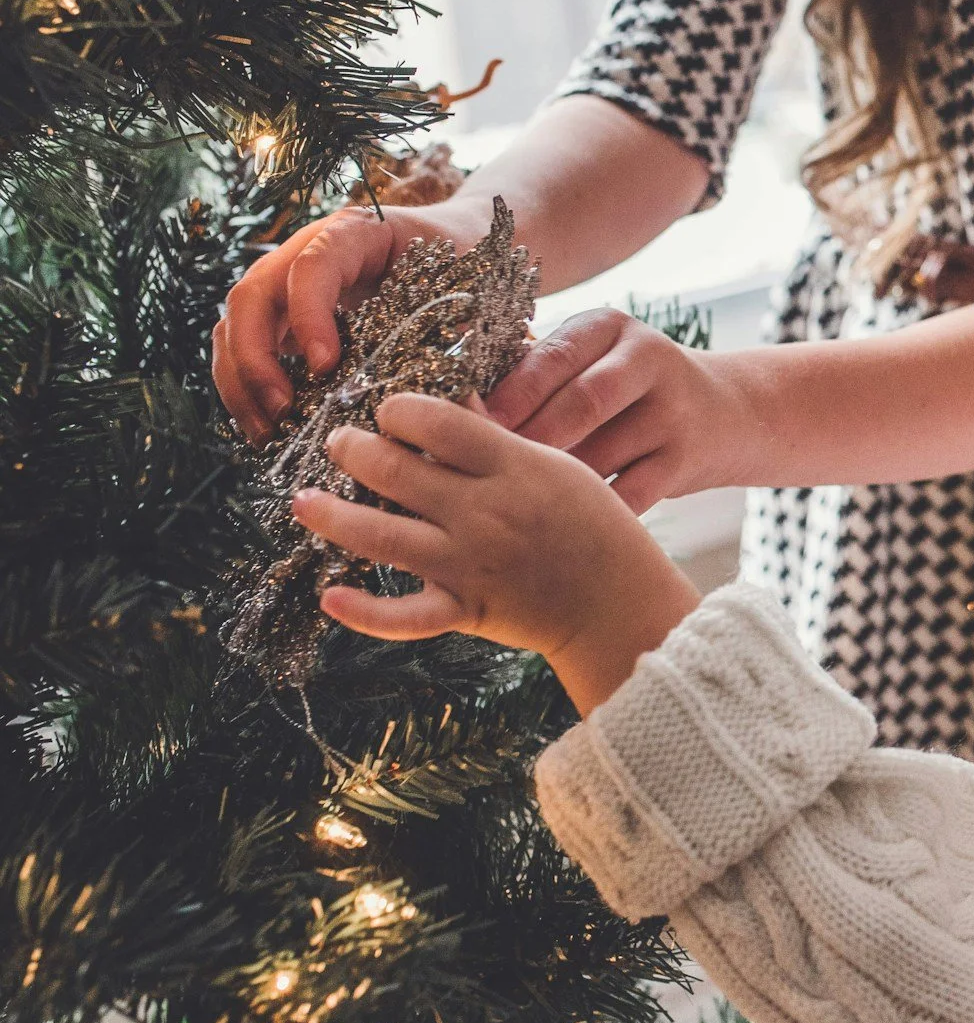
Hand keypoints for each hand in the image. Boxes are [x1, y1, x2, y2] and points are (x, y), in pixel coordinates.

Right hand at [214, 201, 493, 440]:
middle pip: (253, 295)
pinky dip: (245, 387)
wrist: (456, 241)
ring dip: (240, 380)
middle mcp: (307, 252)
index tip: (326, 367)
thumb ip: (453, 330)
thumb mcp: (465, 285)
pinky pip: (244, 347)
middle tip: (282, 410)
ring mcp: (287, 282)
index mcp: (355, 233)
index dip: (308, 315)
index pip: (312, 265)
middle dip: (256, 357)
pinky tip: (266, 428)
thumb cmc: (461, 264)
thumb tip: (463, 405)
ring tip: (267, 430)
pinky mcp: (283, 315)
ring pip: (235, 323)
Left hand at [294, 393, 701, 710]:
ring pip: (380, 535)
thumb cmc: (596, 528)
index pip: (437, 422)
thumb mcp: (559, 468)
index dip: (399, 410)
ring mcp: (469, 564)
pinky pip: (403, 616)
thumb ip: (501, 442)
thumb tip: (449, 406)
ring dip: (332, 515)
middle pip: (396, 470)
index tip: (388, 410)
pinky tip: (330, 596)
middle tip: (340, 443)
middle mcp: (484, 513)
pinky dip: (363, 612)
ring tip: (304, 500)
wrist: (619, 603)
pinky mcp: (465, 610)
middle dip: (354, 449)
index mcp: (513, 468)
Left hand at [485, 308, 748, 512]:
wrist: (725, 412)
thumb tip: (454, 405)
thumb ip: (536, 371)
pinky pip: (628, 495)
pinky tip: (558, 526)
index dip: (510, 396)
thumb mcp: (593, 358)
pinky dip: (591, 513)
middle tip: (483, 474)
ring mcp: (673, 412)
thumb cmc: (627, 390)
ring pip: (601, 456)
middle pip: (582, 404)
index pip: (554, 357)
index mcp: (611, 327)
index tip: (467, 430)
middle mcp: (649, 360)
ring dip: (554, 485)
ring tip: (509, 505)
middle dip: (529, 441)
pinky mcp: (686, 459)